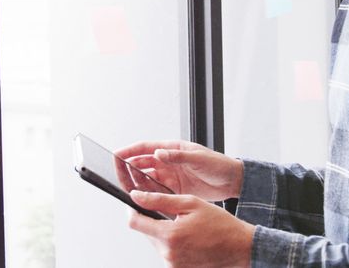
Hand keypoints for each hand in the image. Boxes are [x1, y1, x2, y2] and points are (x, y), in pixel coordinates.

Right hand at [115, 140, 243, 201]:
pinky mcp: (174, 190)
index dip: (130, 151)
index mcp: (172, 149)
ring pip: (147, 179)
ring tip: (125, 188)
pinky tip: (141, 200)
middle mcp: (168, 162)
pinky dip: (148, 195)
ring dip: (136, 183)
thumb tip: (158, 153)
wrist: (232, 181)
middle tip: (116, 174)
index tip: (117, 155)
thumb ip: (178, 156)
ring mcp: (170, 176)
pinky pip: (157, 192)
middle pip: (142, 164)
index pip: (146, 148)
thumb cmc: (218, 164)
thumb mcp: (198, 158)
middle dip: (128, 168)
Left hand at [128, 191, 253, 267]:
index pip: (134, 222)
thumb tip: (136, 196)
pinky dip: (173, 244)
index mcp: (169, 235)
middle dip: (153, 221)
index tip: (136, 203)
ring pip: (156, 243)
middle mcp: (168, 254)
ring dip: (164, 233)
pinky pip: (166, 253)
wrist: (240, 247)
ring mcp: (173, 265)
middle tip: (173, 214)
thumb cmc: (220, 224)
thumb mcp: (191, 204)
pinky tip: (188, 239)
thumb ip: (159, 200)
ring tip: (185, 227)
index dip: (132, 210)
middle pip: (146, 233)